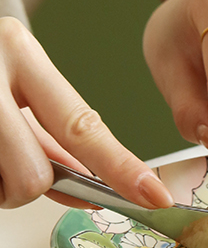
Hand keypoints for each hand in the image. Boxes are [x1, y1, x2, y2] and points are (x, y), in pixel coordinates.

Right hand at [0, 17, 173, 209]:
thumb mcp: (13, 79)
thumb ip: (50, 132)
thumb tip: (92, 184)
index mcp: (17, 51)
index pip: (82, 126)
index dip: (121, 168)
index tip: (153, 196)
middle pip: (32, 175)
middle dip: (27, 185)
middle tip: (8, 159)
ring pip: (4, 187)